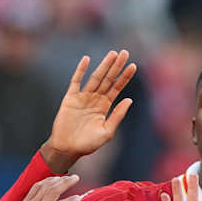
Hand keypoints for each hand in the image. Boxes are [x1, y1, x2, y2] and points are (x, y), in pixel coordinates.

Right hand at [11, 175, 83, 200]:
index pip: (37, 186)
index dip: (48, 180)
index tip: (57, 178)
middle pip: (47, 185)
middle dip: (60, 179)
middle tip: (71, 176)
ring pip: (54, 191)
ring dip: (66, 183)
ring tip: (76, 179)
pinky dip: (71, 200)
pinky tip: (78, 198)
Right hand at [41, 50, 137, 170]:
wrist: (68, 148)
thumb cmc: (88, 144)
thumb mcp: (107, 131)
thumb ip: (118, 115)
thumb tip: (129, 100)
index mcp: (105, 106)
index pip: (117, 88)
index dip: (124, 77)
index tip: (133, 65)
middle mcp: (95, 99)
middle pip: (108, 79)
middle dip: (116, 66)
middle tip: (125, 52)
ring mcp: (83, 97)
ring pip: (95, 77)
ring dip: (104, 66)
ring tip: (113, 54)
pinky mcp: (70, 97)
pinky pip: (76, 81)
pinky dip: (80, 70)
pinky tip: (87, 60)